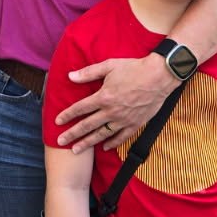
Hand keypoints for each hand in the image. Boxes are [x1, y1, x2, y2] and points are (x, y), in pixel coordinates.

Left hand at [55, 54, 175, 151]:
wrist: (159, 76)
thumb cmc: (134, 68)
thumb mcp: (109, 66)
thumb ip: (88, 73)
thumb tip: (70, 76)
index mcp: (103, 97)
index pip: (80, 108)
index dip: (67, 115)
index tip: (57, 122)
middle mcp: (111, 111)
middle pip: (87, 125)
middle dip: (72, 134)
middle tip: (60, 142)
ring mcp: (123, 119)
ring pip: (101, 134)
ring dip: (88, 143)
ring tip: (76, 150)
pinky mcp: (135, 124)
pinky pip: (121, 137)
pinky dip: (111, 143)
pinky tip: (104, 147)